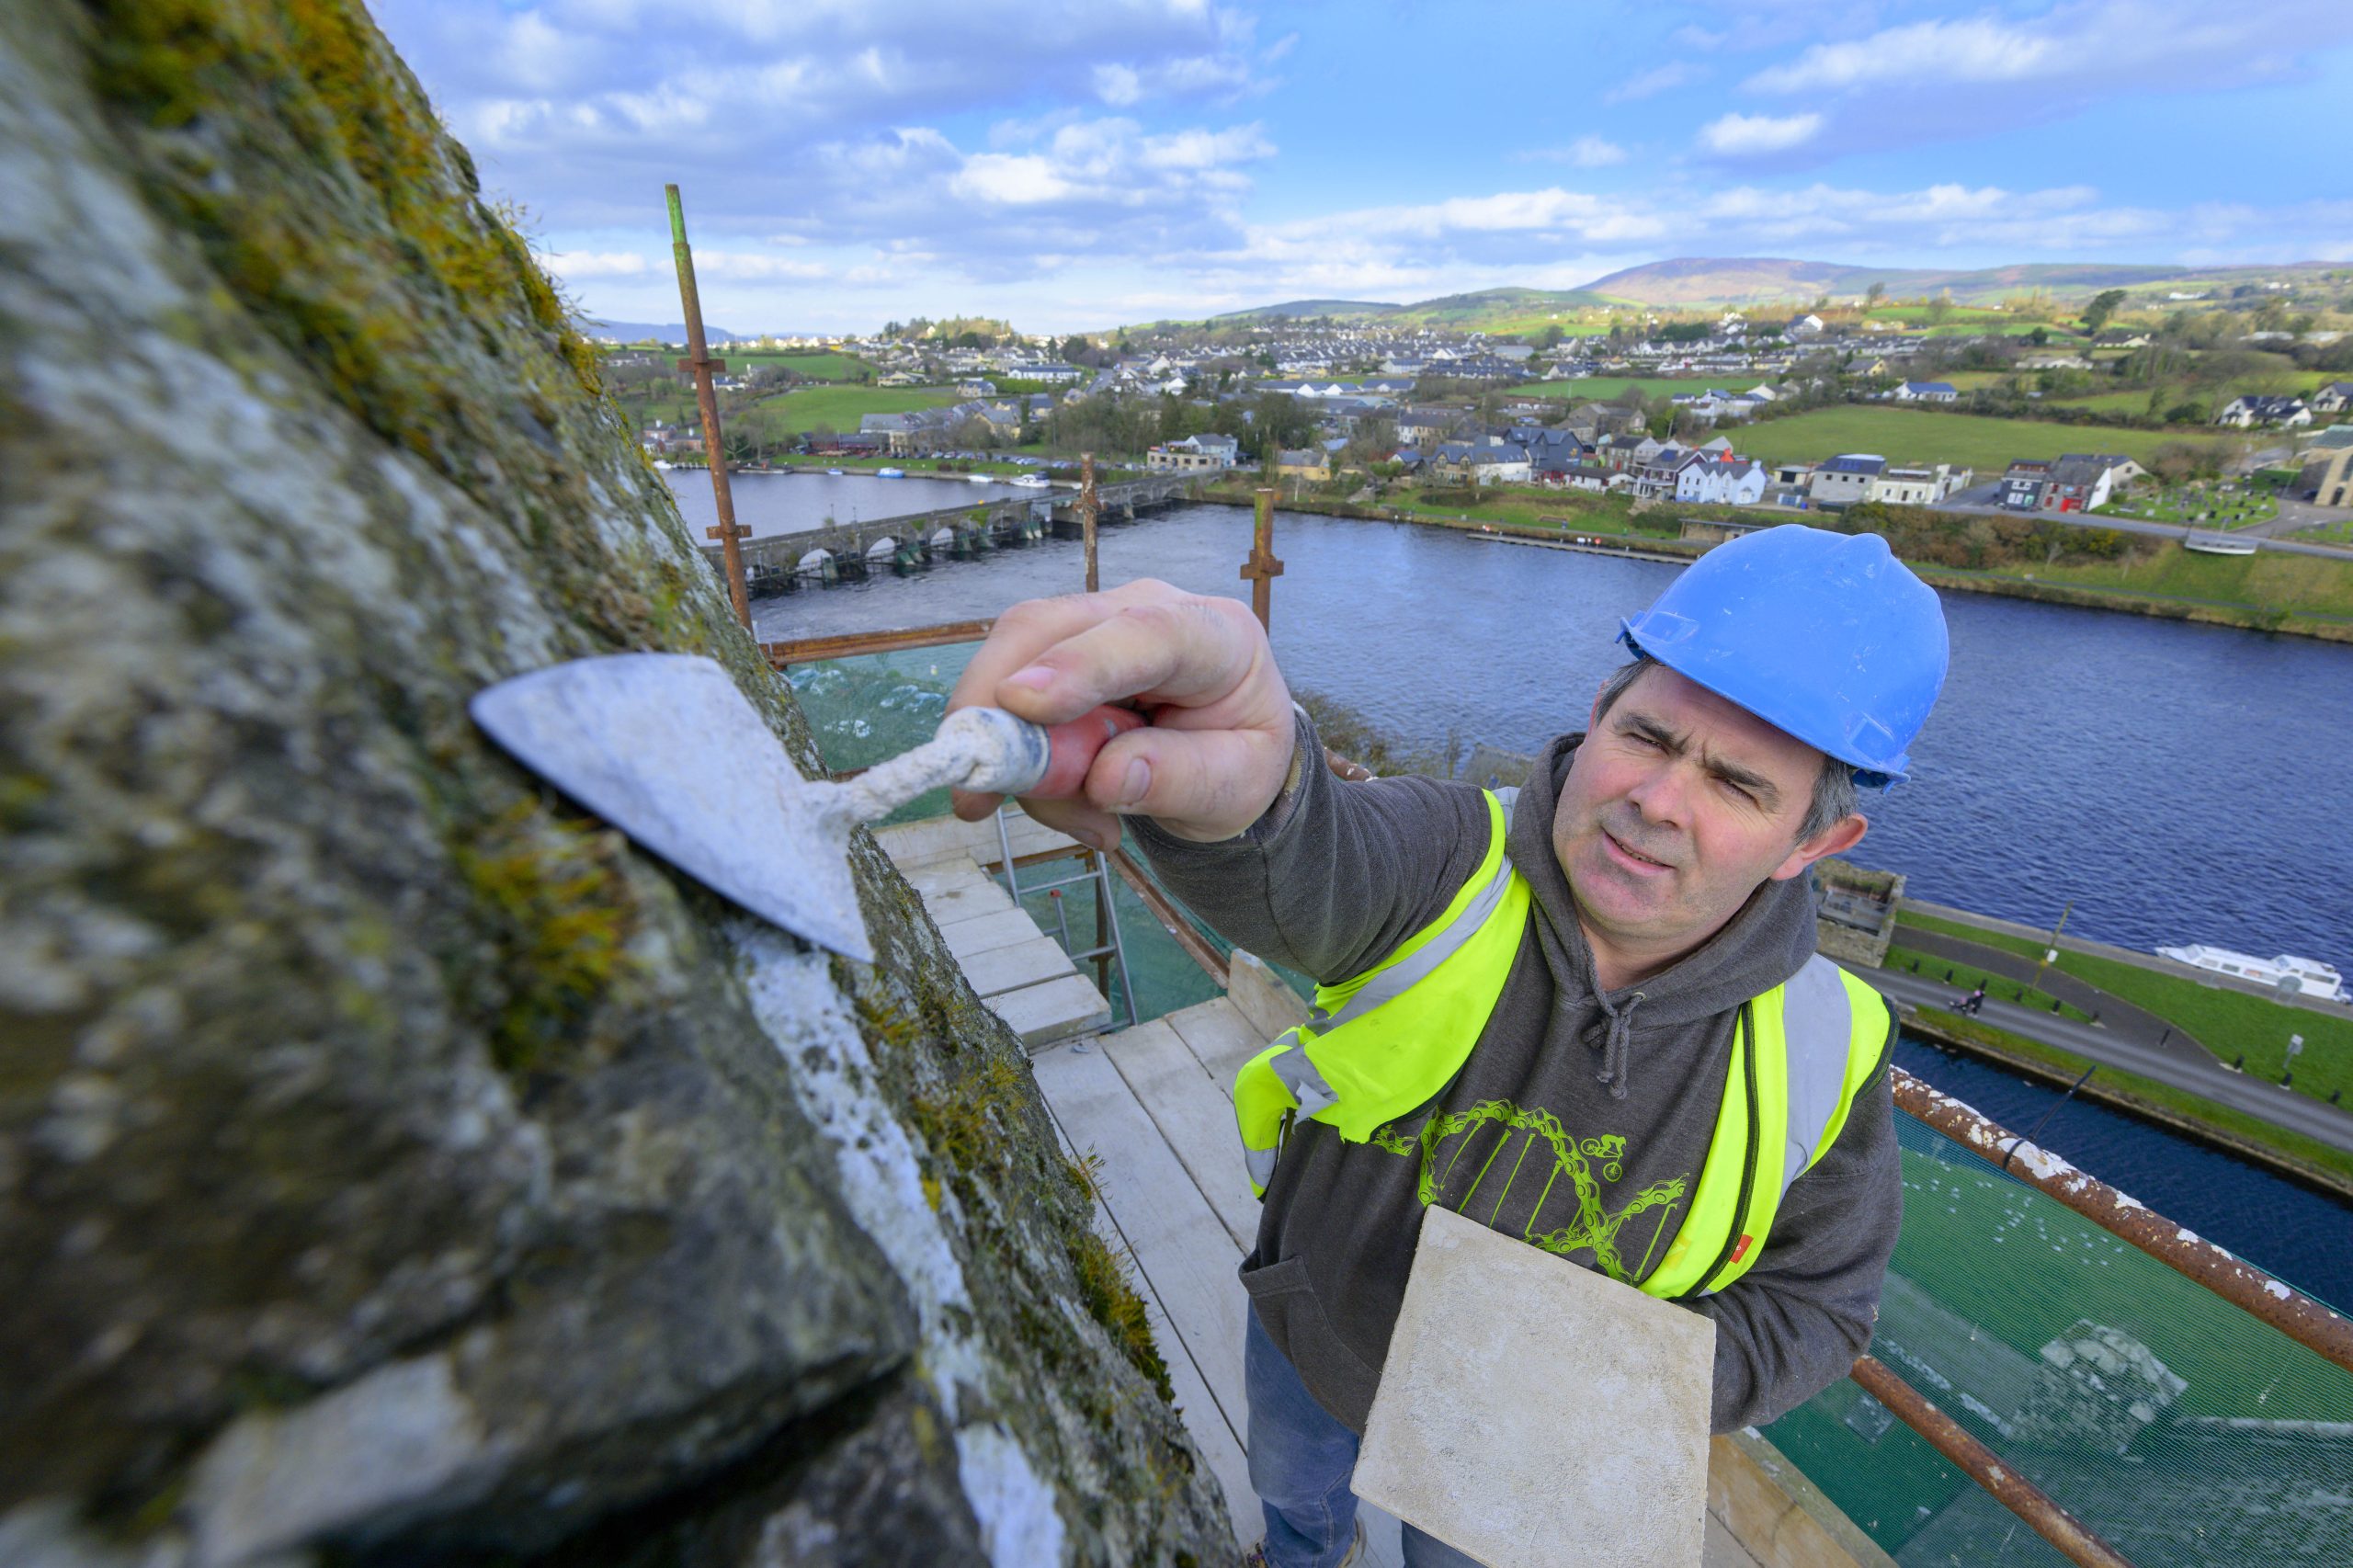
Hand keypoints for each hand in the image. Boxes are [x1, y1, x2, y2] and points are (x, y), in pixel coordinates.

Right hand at [946, 579, 1295, 848]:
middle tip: (975, 795)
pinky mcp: (1055, 649)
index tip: (1023, 704)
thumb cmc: (1237, 755)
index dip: (1081, 663)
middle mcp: (1146, 608)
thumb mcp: (1235, 787)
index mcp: (1216, 635)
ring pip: (1013, 660)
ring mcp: (1094, 622)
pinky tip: (1073, 803)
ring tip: (1083, 818)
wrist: (1227, 745)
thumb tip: (1106, 778)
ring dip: (1014, 751)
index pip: (1146, 633)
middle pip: (1047, 628)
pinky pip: (1008, 696)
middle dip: (993, 705)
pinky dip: (1023, 761)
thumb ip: (1182, 779)